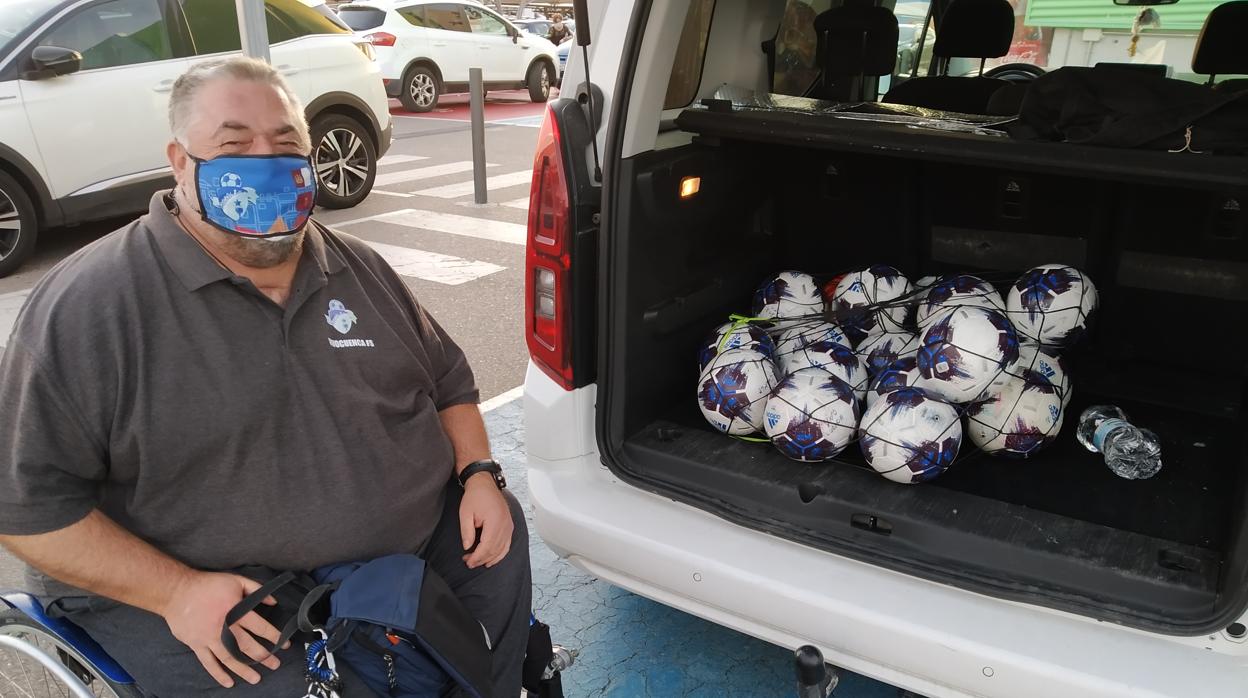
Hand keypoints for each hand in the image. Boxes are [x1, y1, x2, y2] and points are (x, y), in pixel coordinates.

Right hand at [160, 571, 283, 687]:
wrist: (177, 591)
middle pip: (247, 646)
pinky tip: (229, 682)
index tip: (284, 644)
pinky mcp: (196, 645)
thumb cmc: (208, 585)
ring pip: (229, 658)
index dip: (274, 636)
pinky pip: (209, 663)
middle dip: (263, 657)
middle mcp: (223, 628)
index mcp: (235, 611)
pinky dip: (219, 674)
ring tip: (256, 678)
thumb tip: (273, 602)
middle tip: (275, 665)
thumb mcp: (236, 580)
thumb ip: (256, 590)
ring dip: (243, 670)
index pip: (260, 627)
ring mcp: (209, 638)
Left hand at [459, 474, 513, 568]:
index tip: (468, 562)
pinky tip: (492, 559)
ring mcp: (509, 526)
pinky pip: (507, 544)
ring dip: (490, 558)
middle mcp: (505, 525)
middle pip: (495, 550)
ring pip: (502, 549)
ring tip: (478, 562)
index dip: (477, 557)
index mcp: (495, 521)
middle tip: (469, 562)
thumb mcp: (465, 513)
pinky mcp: (509, 526)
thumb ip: (466, 532)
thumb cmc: (475, 496)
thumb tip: (468, 547)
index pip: (487, 546)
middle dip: (481, 559)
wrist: (484, 484)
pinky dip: (500, 554)